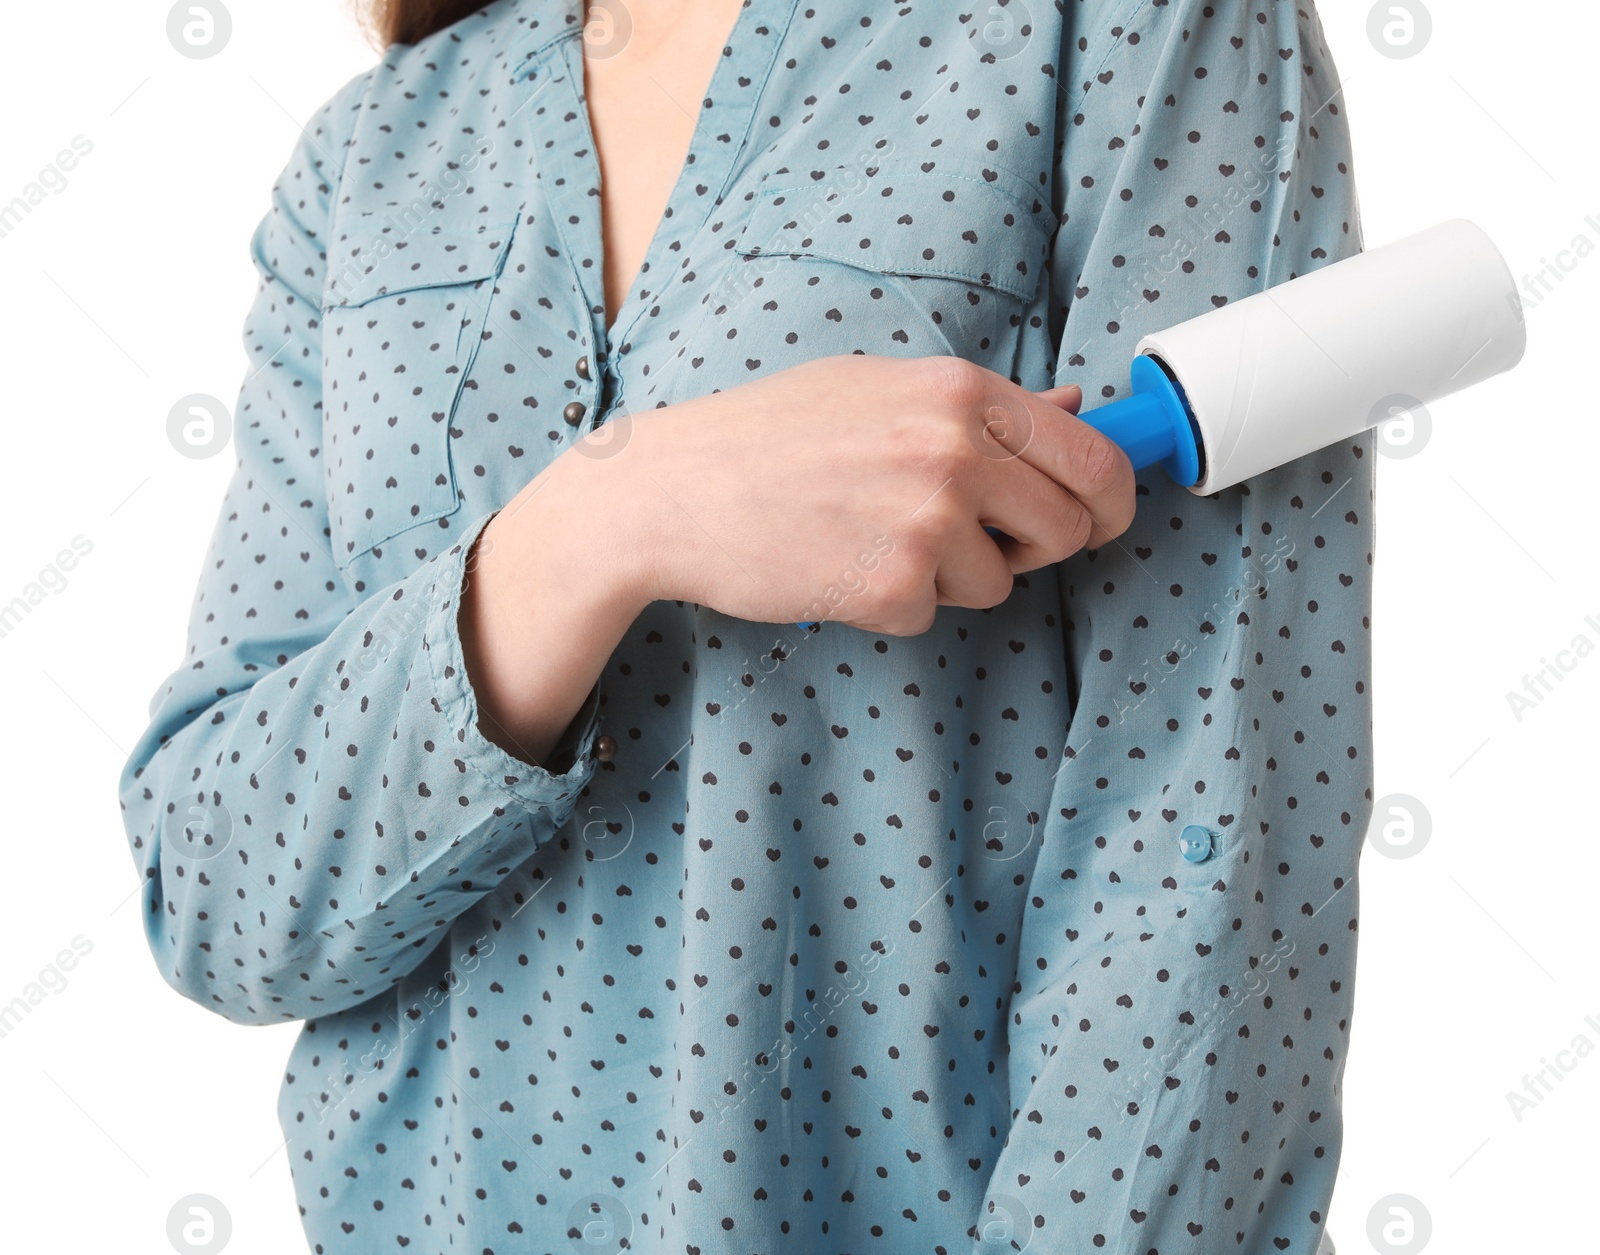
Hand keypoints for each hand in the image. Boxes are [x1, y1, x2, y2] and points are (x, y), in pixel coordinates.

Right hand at [579, 354, 1136, 634]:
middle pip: (1069, 527)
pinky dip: (898, 603)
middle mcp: (957, 451)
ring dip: (955, 576)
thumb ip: (982, 406)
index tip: (1102, 517)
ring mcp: (928, 522)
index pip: (1093, 455)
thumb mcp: (878, 388)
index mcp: (961, 392)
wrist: (676, 490)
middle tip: (986, 543)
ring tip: (878, 539)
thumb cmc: (769, 435)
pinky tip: (844, 565)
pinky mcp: (895, 587)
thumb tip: (1073, 406)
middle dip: (1038, 546)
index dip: (1112, 498)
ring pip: (1003, 581)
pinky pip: (936, 613)